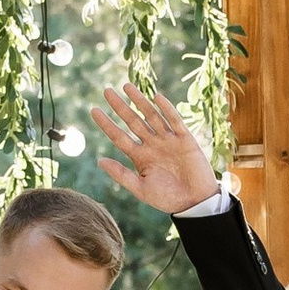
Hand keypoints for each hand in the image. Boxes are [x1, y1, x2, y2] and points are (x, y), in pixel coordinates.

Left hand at [90, 84, 220, 216]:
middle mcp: (152, 144)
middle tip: (106, 91)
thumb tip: (99, 160)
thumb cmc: (168, 198)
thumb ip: (121, 174)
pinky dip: (166, 109)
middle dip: (120, 106)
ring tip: (127, 86)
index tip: (94, 110)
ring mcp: (168, 140)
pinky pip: (174, 121)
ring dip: (140, 101)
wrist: (194, 203)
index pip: (119, 136)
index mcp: (139, 156)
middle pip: (132, 121)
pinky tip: (156, 97)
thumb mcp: (141, 188)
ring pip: (151, 116)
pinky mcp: (185, 139)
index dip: (106, 124)